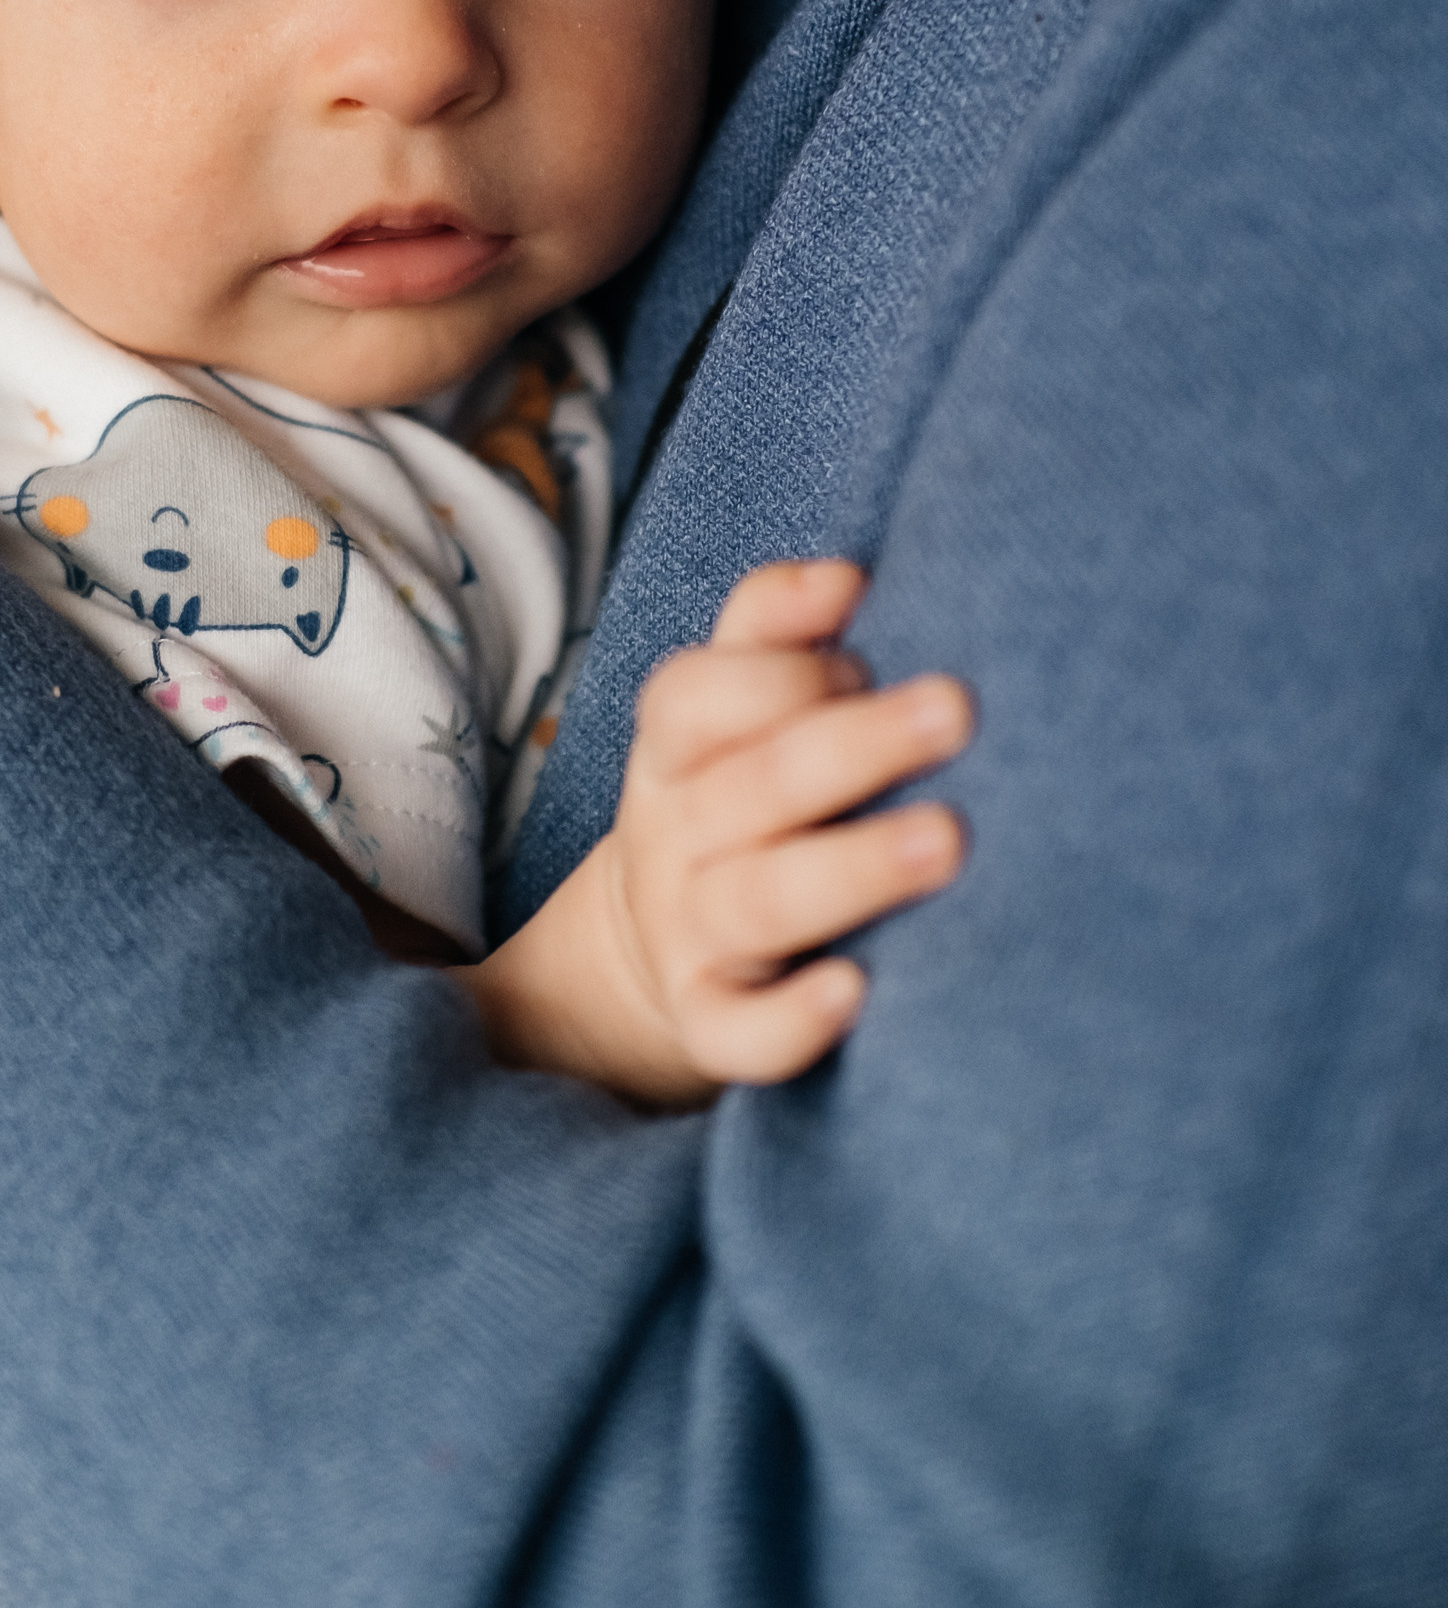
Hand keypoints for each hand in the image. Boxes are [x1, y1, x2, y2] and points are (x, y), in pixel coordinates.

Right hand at [464, 561, 970, 1105]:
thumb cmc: (738, 796)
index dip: (780, 676)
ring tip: (948, 842)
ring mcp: (687, 933)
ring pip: (756, 901)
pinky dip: (790, 1022)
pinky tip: (855, 993)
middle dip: (852, 748)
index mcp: (674, 749)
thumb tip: (848, 574)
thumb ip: (774, 626)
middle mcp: (674, 837)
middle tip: (957, 712)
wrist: (652, 950)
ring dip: (850, 869)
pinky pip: (738, 1033)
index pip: (694, 697)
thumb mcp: (728, 706)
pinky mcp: (708, 1021)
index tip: (863, 662)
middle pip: (750, 788)